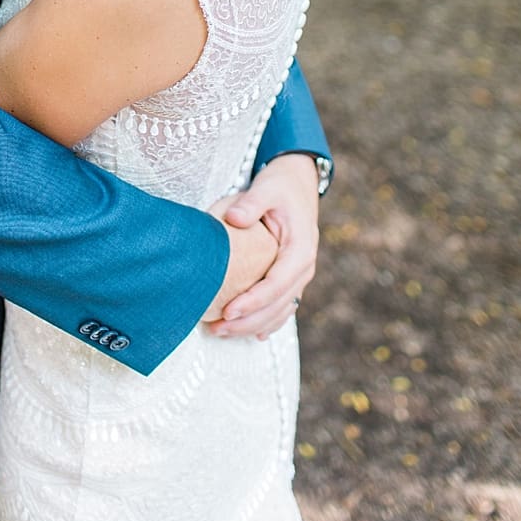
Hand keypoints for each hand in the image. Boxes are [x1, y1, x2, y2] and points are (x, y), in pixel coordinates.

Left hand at [206, 153, 321, 337]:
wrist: (298, 185)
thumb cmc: (279, 187)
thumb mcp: (266, 189)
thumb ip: (251, 203)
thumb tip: (234, 218)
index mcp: (300, 249)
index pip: (276, 283)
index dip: (253, 300)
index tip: (228, 310)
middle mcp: (304, 267)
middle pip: (278, 304)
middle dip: (248, 321)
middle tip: (216, 329)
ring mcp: (300, 275)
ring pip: (280, 310)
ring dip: (254, 325)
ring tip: (221, 332)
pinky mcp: (292, 277)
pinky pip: (283, 305)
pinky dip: (268, 321)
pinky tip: (252, 334)